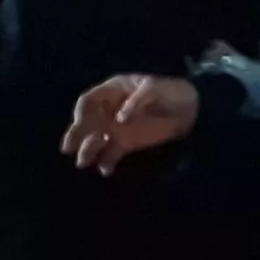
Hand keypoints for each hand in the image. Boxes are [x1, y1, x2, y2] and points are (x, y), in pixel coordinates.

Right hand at [61, 75, 197, 173]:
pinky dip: (106, 162)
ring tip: (83, 162)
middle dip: (77, 133)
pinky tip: (106, 169)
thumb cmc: (171, 92)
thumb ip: (137, 102)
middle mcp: (110, 110)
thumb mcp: (155, 90)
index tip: (80, 123)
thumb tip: (119, 119)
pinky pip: (111, 153)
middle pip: (87, 121)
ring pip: (96, 139)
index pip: (89, 100)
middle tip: (68, 147)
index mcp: (113, 90)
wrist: (191, 110)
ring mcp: (117, 127)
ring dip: (88, 150)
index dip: (82, 111)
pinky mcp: (127, 144)